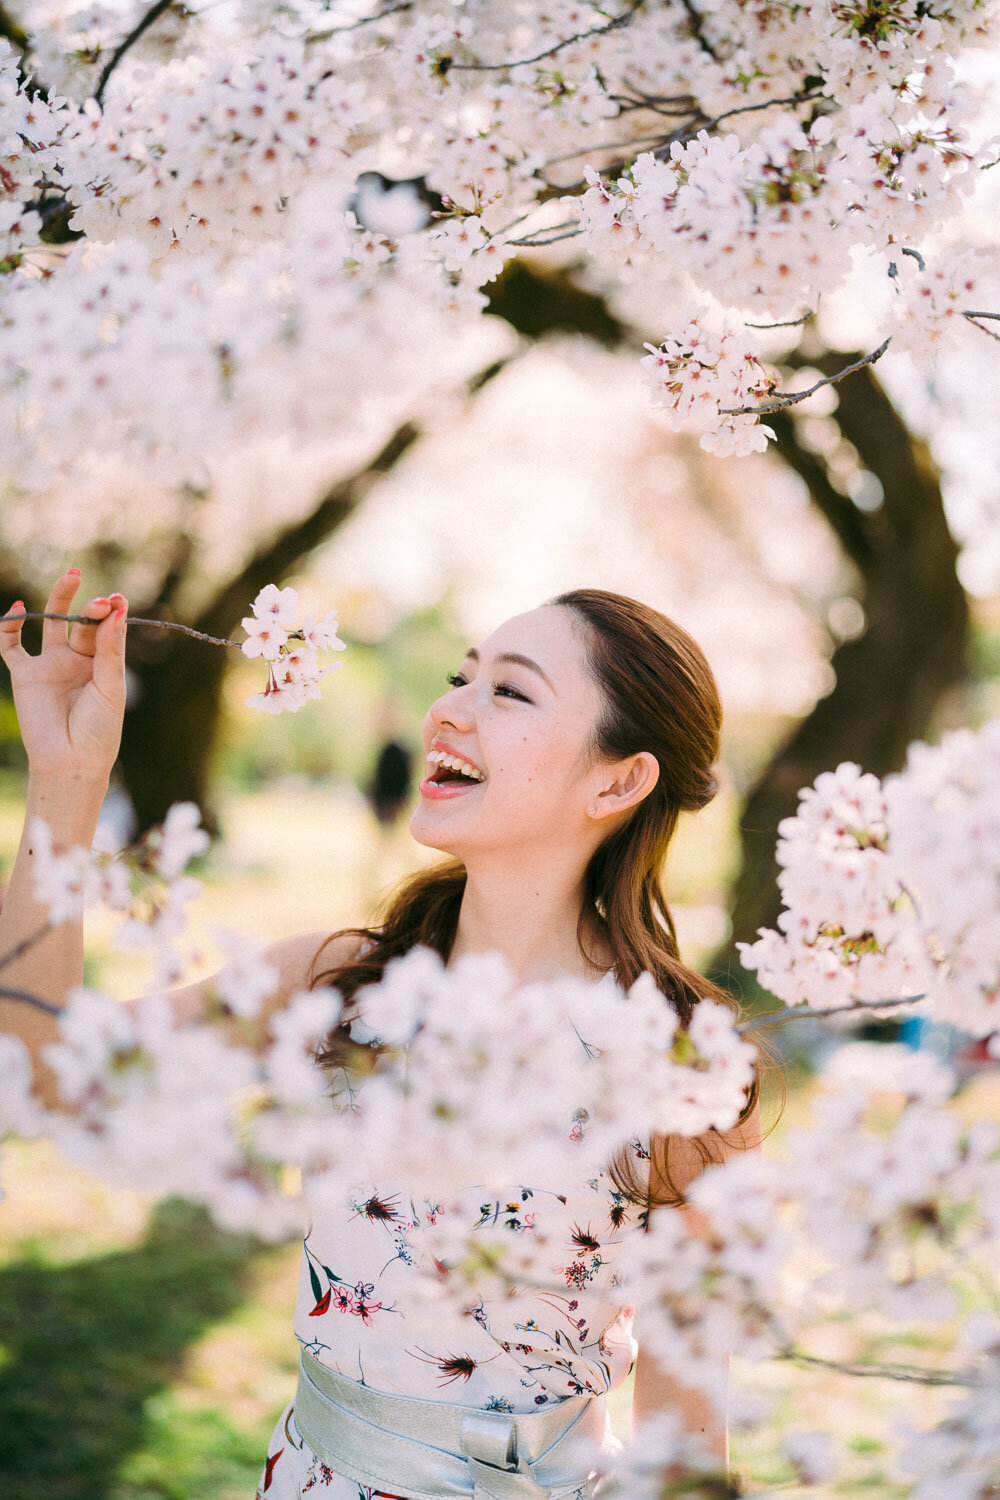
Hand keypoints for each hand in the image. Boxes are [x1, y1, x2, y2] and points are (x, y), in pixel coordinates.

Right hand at [0, 569, 127, 782]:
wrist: (71, 761)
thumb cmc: (99, 730)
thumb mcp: (111, 687)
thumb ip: (111, 650)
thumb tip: (117, 610)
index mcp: (103, 664)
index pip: (107, 629)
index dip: (112, 613)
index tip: (119, 599)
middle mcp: (76, 660)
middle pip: (82, 622)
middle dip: (92, 608)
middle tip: (101, 600)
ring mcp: (50, 664)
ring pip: (51, 622)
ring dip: (60, 598)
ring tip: (72, 577)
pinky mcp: (25, 674)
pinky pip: (12, 645)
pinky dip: (10, 625)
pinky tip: (19, 608)